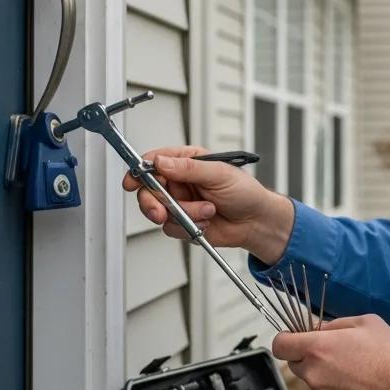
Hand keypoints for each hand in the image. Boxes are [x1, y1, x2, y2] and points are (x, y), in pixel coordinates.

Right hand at [121, 146, 293, 262]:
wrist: (256, 222)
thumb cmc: (245, 192)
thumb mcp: (220, 174)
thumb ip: (189, 168)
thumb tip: (161, 162)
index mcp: (188, 162)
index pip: (156, 161)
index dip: (140, 170)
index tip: (133, 180)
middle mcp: (180, 182)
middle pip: (148, 189)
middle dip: (153, 202)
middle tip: (161, 211)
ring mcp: (180, 203)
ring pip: (159, 211)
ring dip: (184, 214)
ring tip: (207, 211)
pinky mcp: (182, 223)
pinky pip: (171, 228)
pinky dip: (188, 227)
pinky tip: (206, 222)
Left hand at [272, 315, 389, 389]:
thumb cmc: (389, 355)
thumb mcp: (367, 323)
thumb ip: (336, 323)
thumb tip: (321, 329)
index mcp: (317, 348)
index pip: (280, 344)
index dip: (286, 339)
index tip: (295, 337)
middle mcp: (314, 373)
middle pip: (295, 363)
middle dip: (309, 356)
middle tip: (334, 351)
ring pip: (313, 380)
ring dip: (325, 374)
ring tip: (354, 369)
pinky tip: (359, 385)